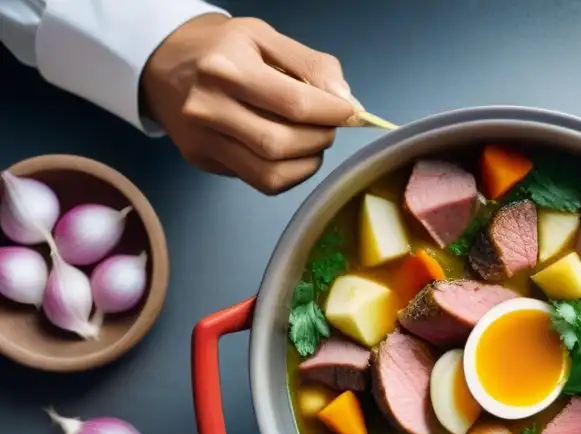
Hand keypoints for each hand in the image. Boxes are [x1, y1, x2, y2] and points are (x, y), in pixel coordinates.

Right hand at [142, 15, 360, 193]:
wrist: (163, 63)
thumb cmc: (222, 49)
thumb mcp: (265, 37)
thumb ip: (310, 64)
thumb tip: (344, 98)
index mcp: (226, 69)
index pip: (294, 104)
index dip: (332, 113)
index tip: (349, 111)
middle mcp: (208, 108)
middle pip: (282, 144)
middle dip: (320, 138)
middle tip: (329, 126)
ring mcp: (203, 139)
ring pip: (272, 173)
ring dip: (307, 161)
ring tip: (312, 140)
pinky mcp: (204, 160)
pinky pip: (260, 182)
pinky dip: (289, 174)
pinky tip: (293, 155)